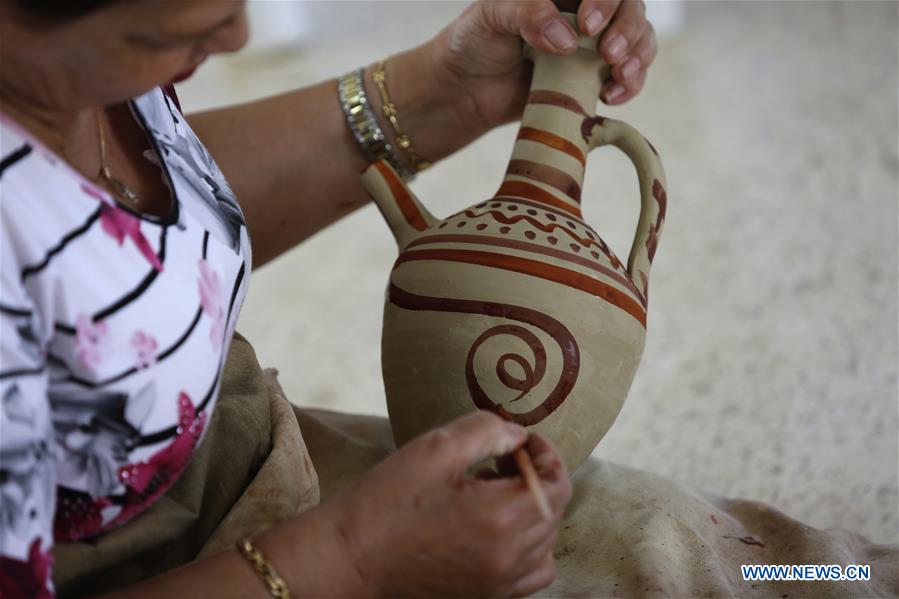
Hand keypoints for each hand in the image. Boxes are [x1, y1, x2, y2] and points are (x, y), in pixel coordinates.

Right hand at [331, 410, 572, 597]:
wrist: (352, 555)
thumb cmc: (390, 499)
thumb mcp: (437, 447)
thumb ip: (488, 430)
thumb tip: (519, 436)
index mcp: (501, 516)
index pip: (557, 485)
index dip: (546, 454)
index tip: (521, 441)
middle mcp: (509, 555)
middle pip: (553, 510)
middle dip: (536, 477)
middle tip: (500, 459)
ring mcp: (499, 581)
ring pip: (547, 541)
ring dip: (534, 510)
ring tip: (497, 491)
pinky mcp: (487, 595)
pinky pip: (533, 571)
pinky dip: (530, 546)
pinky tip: (500, 527)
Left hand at [431, 0, 656, 130]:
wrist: (466, 90)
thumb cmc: (475, 42)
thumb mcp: (492, 17)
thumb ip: (527, 15)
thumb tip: (567, 38)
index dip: (605, 0)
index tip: (588, 25)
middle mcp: (583, 10)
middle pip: (630, 6)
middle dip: (628, 29)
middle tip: (609, 54)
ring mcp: (592, 44)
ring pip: (639, 39)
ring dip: (638, 56)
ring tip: (618, 76)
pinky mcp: (593, 78)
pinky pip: (629, 76)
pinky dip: (631, 85)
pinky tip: (612, 96)